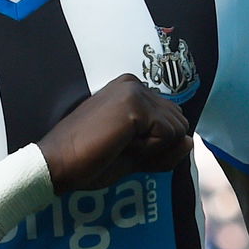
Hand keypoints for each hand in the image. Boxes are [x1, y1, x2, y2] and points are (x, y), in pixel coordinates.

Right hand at [38, 74, 192, 192]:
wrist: (57, 164)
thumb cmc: (90, 161)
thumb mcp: (136, 155)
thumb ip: (164, 148)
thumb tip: (190, 141)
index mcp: (131, 89)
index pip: (170, 121)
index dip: (157, 146)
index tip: (123, 149)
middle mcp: (135, 84)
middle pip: (178, 124)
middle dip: (159, 148)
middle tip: (121, 150)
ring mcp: (135, 91)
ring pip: (176, 131)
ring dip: (153, 150)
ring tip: (118, 146)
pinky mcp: (136, 105)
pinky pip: (167, 136)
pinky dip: (150, 151)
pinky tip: (120, 146)